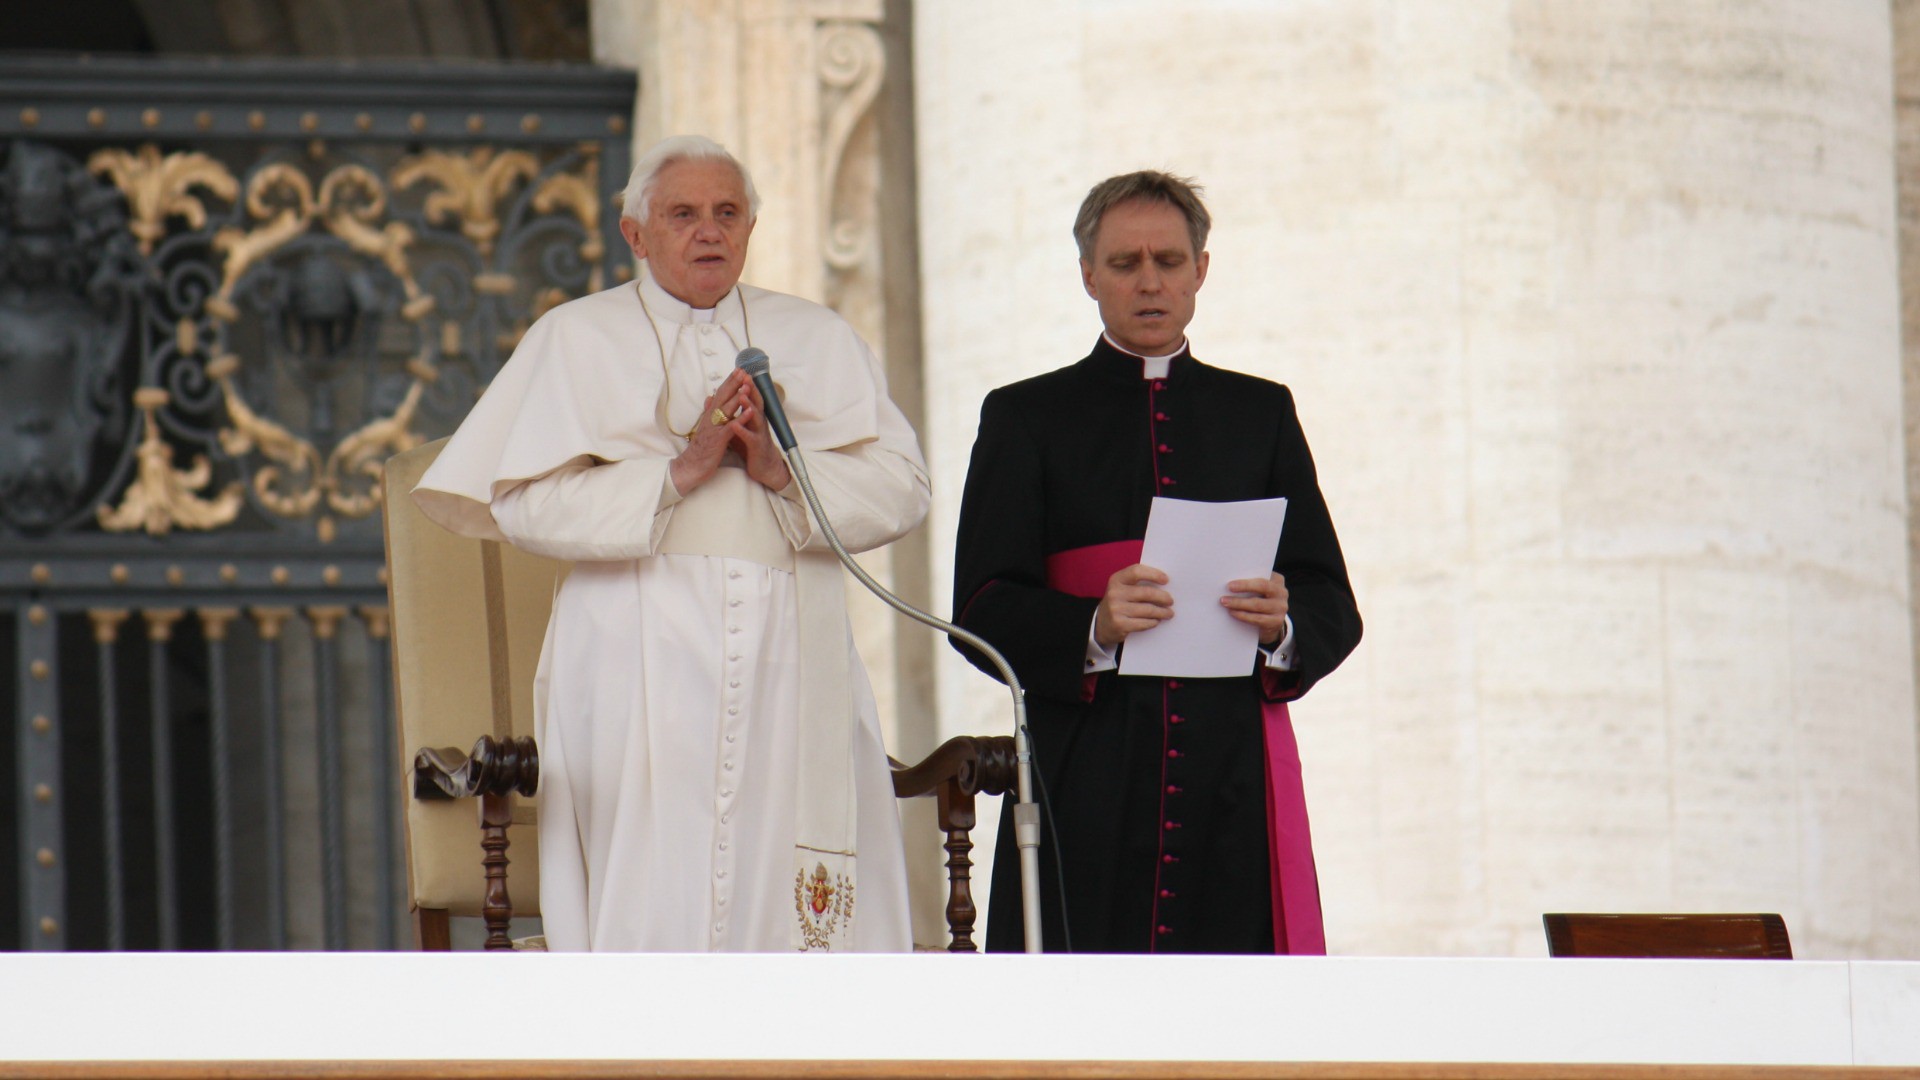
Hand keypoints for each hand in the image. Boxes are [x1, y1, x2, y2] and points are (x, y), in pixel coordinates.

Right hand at [669, 370, 749, 494]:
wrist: (691, 466)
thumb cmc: (701, 448)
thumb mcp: (705, 426)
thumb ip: (709, 412)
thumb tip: (709, 397)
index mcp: (710, 415)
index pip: (721, 394)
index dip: (730, 381)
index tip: (739, 370)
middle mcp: (711, 418)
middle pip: (723, 397)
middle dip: (733, 383)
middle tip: (743, 370)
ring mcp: (714, 428)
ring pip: (726, 409)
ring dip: (737, 397)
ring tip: (747, 385)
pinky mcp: (718, 440)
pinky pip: (731, 428)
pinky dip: (741, 419)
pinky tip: (750, 412)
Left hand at [727, 376, 791, 491]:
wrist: (764, 468)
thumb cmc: (751, 446)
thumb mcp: (740, 427)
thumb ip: (732, 414)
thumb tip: (720, 402)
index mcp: (754, 417)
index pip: (751, 397)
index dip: (746, 385)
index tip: (740, 371)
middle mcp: (759, 423)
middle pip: (756, 403)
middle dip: (751, 389)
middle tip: (746, 377)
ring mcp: (759, 434)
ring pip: (755, 417)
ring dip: (749, 406)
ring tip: (742, 395)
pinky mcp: (756, 447)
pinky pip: (750, 438)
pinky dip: (742, 431)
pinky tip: (735, 425)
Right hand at [1094, 564, 1172, 647]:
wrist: (1100, 623)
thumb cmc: (1118, 602)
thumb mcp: (1122, 588)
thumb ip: (1138, 584)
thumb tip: (1164, 587)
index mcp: (1116, 580)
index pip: (1137, 571)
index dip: (1154, 574)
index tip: (1166, 580)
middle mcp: (1115, 593)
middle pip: (1146, 592)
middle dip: (1162, 597)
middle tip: (1170, 601)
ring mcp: (1116, 609)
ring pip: (1147, 610)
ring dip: (1162, 612)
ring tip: (1169, 613)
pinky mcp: (1119, 624)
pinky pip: (1143, 623)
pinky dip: (1153, 622)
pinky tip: (1156, 621)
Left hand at [1222, 572, 1288, 644]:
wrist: (1270, 623)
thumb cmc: (1259, 600)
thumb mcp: (1258, 590)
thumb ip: (1250, 584)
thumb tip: (1228, 582)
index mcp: (1277, 580)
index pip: (1262, 575)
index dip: (1246, 579)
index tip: (1230, 582)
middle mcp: (1282, 592)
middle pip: (1262, 586)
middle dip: (1244, 587)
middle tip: (1228, 588)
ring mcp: (1281, 607)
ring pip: (1257, 604)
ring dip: (1239, 603)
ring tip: (1225, 602)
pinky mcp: (1276, 621)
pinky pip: (1257, 618)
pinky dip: (1243, 615)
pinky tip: (1232, 612)